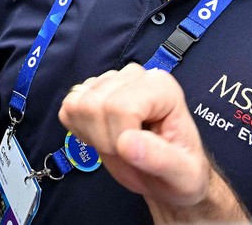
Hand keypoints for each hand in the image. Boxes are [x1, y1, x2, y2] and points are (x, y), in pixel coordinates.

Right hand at [58, 66, 224, 215]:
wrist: (168, 175)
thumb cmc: (181, 172)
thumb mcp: (183, 175)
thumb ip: (160, 159)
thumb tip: (127, 142)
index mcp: (162, 88)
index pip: (120, 106)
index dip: (119, 137)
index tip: (135, 153)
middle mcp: (135, 76)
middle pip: (95, 104)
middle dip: (104, 139)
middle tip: (127, 153)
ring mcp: (110, 81)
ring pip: (77, 103)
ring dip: (91, 135)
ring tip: (117, 145)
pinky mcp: (91, 91)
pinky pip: (68, 106)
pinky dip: (79, 129)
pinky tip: (101, 136)